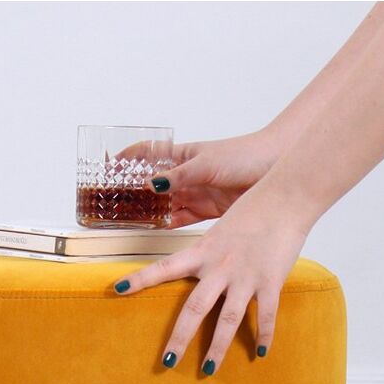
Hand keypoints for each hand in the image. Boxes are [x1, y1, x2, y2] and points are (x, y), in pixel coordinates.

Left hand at [113, 172, 312, 373]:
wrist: (286, 197)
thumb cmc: (252, 209)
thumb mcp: (219, 229)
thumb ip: (205, 252)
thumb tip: (192, 267)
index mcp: (203, 252)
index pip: (165, 266)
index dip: (141, 279)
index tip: (119, 289)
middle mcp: (220, 267)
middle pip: (195, 308)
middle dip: (180, 338)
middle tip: (167, 362)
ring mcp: (246, 276)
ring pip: (229, 320)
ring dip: (218, 348)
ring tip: (208, 370)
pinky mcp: (270, 281)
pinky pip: (267, 315)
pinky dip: (263, 336)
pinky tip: (259, 355)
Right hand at [118, 130, 282, 227]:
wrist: (276, 168)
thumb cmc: (244, 155)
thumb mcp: (206, 163)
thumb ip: (178, 176)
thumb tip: (150, 184)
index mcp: (183, 155)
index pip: (148, 154)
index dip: (127, 158)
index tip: (108, 165)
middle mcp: (186, 175)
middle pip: (152, 184)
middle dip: (133, 192)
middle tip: (111, 201)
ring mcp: (196, 193)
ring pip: (164, 204)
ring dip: (147, 212)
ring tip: (125, 220)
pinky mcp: (207, 211)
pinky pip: (181, 219)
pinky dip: (167, 225)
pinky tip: (153, 230)